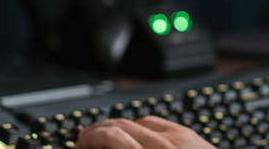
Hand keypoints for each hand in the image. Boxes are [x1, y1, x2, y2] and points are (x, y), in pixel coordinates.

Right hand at [75, 116, 215, 148]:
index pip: (111, 137)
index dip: (89, 140)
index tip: (79, 147)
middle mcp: (165, 146)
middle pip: (119, 125)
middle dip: (96, 133)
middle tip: (84, 143)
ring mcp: (179, 138)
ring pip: (136, 121)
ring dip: (117, 128)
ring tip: (105, 140)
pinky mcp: (189, 136)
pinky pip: (157, 122)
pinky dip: (140, 128)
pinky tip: (134, 139)